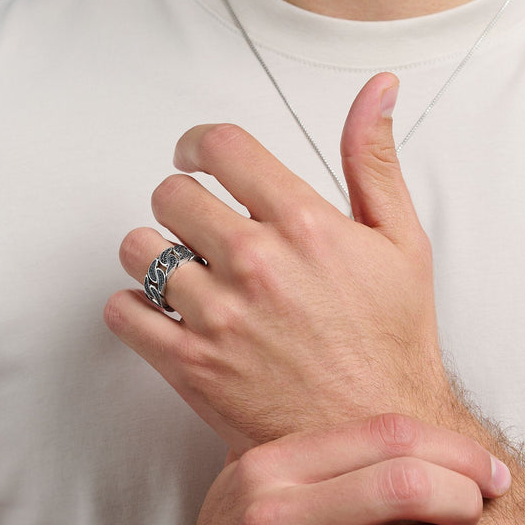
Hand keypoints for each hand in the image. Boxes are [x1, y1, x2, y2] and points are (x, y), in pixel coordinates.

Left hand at [105, 73, 447, 452]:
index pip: (220, 147)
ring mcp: (218, 315)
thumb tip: (376, 90)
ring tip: (184, 277)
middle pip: (171, 194)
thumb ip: (375, 163)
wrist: (371, 433)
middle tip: (199, 230)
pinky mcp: (191, 365)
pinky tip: (164, 316)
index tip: (195, 158)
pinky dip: (133, 308)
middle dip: (182, 204)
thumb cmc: (391, 343)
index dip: (197, 145)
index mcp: (305, 224)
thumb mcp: (403, 244)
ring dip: (154, 256)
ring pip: (138, 249)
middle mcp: (256, 263)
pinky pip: (122, 313)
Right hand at [145, 414, 507, 524]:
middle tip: (473, 515)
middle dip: (464, 497)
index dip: (452, 447)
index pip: (385, 434)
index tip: (484, 470)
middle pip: (406, 483)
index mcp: (267, 469)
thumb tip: (403, 435)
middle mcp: (272, 518)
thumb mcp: (246, 490)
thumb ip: (308, 456)